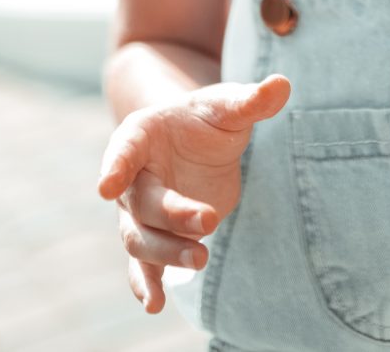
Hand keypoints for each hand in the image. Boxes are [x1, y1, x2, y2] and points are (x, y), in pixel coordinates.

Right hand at [96, 74, 290, 313]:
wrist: (196, 141)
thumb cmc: (206, 118)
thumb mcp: (227, 106)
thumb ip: (249, 100)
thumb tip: (282, 85)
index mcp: (139, 135)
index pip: (123, 150)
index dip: (115, 166)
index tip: (107, 186)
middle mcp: (131, 178)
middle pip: (142, 204)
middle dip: (172, 216)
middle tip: (209, 222)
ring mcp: (140, 213)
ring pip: (140, 240)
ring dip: (166, 254)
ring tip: (201, 260)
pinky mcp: (156, 239)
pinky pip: (143, 266)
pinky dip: (146, 285)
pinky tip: (155, 304)